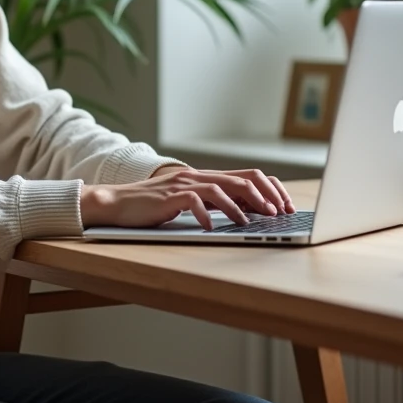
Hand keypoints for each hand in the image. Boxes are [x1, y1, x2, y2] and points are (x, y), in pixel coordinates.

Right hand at [153, 165, 294, 216]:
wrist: (118, 202)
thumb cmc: (154, 206)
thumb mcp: (189, 202)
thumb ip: (212, 203)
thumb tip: (246, 214)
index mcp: (206, 178)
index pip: (248, 175)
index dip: (270, 189)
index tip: (284, 206)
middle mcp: (198, 177)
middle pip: (242, 178)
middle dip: (265, 196)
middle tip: (278, 213)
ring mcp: (183, 184)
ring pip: (221, 188)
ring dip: (241, 206)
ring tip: (251, 221)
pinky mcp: (169, 196)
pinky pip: (193, 201)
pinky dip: (206, 214)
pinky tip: (211, 227)